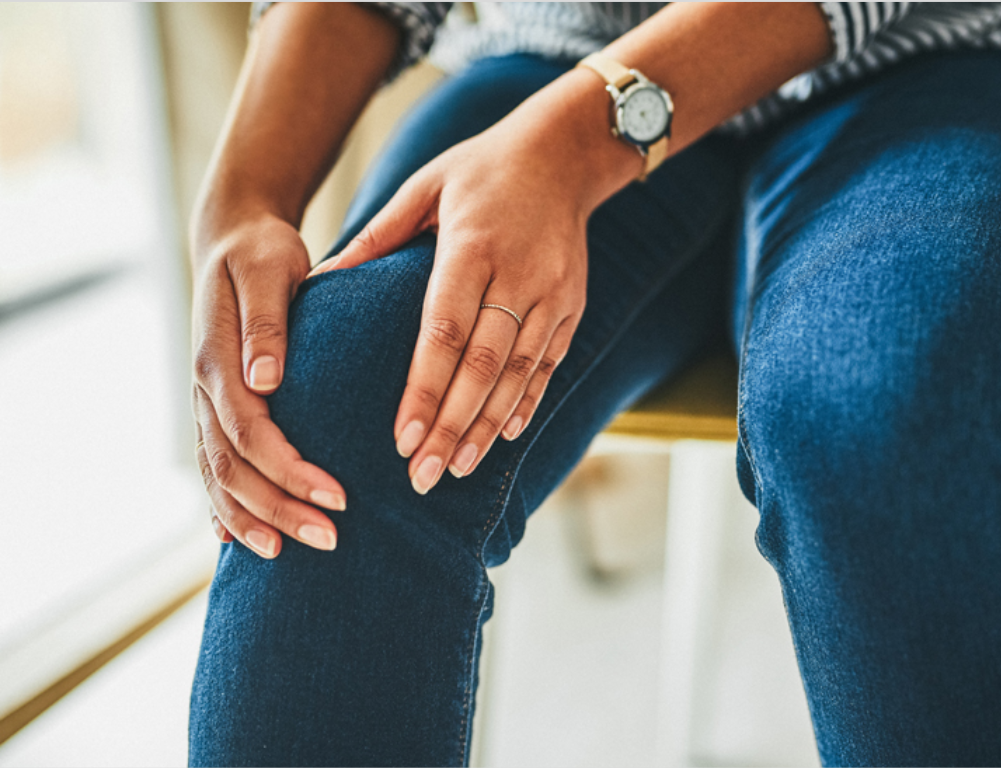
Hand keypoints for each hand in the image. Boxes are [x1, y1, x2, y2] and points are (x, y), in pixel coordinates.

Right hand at [192, 214, 346, 556]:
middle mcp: (206, 390)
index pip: (251, 433)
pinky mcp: (215, 408)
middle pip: (233, 468)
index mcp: (218, 360)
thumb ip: (266, 323)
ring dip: (252, 518)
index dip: (290, 471)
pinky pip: (213, 465)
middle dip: (279, 508)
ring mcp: (205, 403)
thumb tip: (264, 379)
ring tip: (289, 551)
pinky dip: (224, 504)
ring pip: (218, 476)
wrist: (232, 240)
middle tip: (330, 539)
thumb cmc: (260, 253)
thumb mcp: (270, 270)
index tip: (339, 498)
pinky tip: (239, 536)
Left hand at [309, 125, 592, 493]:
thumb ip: (376, 235)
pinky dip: (527, 403)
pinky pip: (549, 365)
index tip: (401, 437)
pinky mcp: (572, 306)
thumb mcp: (424, 186)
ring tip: (455, 469)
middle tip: (420, 475)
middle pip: (483, 366)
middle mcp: (519, 275)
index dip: (425, 390)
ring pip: (518, 374)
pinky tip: (505, 438)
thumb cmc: (480, 170)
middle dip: (451, 426)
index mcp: (473, 245)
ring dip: (487, 427)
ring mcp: (553, 294)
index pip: (445, 331)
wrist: (564, 154)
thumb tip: (321, 278)